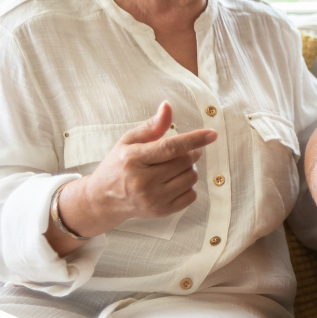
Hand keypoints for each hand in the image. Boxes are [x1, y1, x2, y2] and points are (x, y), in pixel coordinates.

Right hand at [62, 102, 215, 237]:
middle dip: (191, 152)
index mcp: (133, 159)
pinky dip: (188, 185)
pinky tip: (174, 181)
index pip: (169, 148)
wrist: (103, 199)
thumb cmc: (119, 165)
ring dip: (189, 168)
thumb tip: (167, 106)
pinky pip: (191, 195)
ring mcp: (152, 199)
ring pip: (191, 178)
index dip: (193, 140)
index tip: (212, 134)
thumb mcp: (129, 141)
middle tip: (183, 150)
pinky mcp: (161, 211)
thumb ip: (152, 125)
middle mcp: (142, 182)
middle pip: (185, 162)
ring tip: (174, 167)